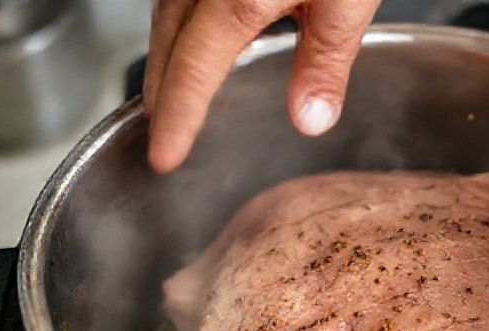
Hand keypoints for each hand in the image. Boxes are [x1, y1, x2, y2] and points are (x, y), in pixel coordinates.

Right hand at [144, 0, 380, 173]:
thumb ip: (326, 59)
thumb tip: (310, 121)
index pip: (193, 70)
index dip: (177, 117)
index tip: (164, 157)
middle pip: (168, 40)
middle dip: (162, 90)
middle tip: (162, 133)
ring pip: (168, 11)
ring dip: (166, 53)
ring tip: (171, 92)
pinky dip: (181, 23)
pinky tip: (199, 35)